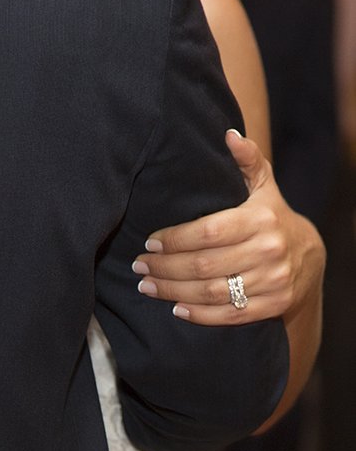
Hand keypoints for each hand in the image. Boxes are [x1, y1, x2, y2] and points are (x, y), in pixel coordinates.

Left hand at [132, 130, 325, 325]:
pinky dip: (199, 314)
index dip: (174, 239)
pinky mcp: (273, 306)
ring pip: (211, 292)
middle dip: (164, 267)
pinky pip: (229, 315)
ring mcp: (272, 281)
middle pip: (203, 265)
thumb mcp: (263, 185)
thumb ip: (246, 160)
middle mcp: (268, 251)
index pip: (207, 231)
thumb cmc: (272, 216)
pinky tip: (175, 308)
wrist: (310, 257)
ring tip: (146, 286)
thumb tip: (228, 135)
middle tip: (139, 266)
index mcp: (260, 218)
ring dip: (172, 291)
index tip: (149, 242)